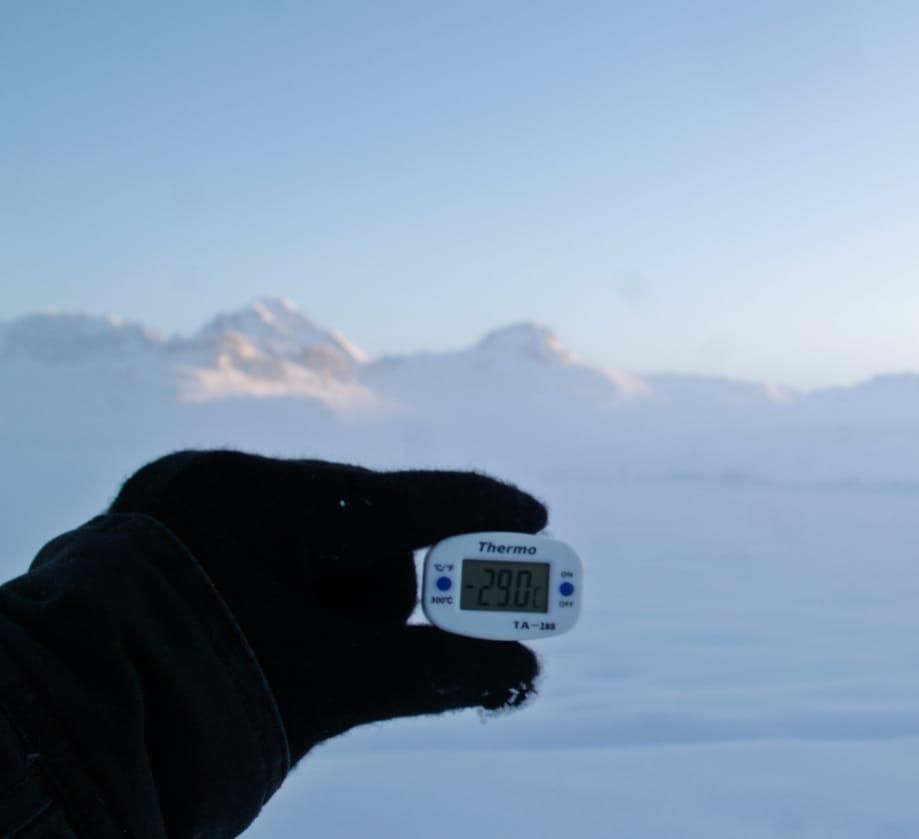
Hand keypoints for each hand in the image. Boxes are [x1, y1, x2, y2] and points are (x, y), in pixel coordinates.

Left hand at [109, 450, 548, 763]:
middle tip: (422, 640)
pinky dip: (298, 606)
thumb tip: (525, 670)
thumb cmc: (192, 707)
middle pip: (356, 528)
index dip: (474, 512)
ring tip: (305, 671)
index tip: (535, 517)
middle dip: (391, 593)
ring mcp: (180, 512)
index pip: (392, 500)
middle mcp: (211, 487)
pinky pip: (268, 559)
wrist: (57, 752)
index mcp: (249, 499)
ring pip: (314, 547)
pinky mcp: (163, 543)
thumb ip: (436, 669)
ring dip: (339, 609)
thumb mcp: (328, 686)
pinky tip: (282, 653)